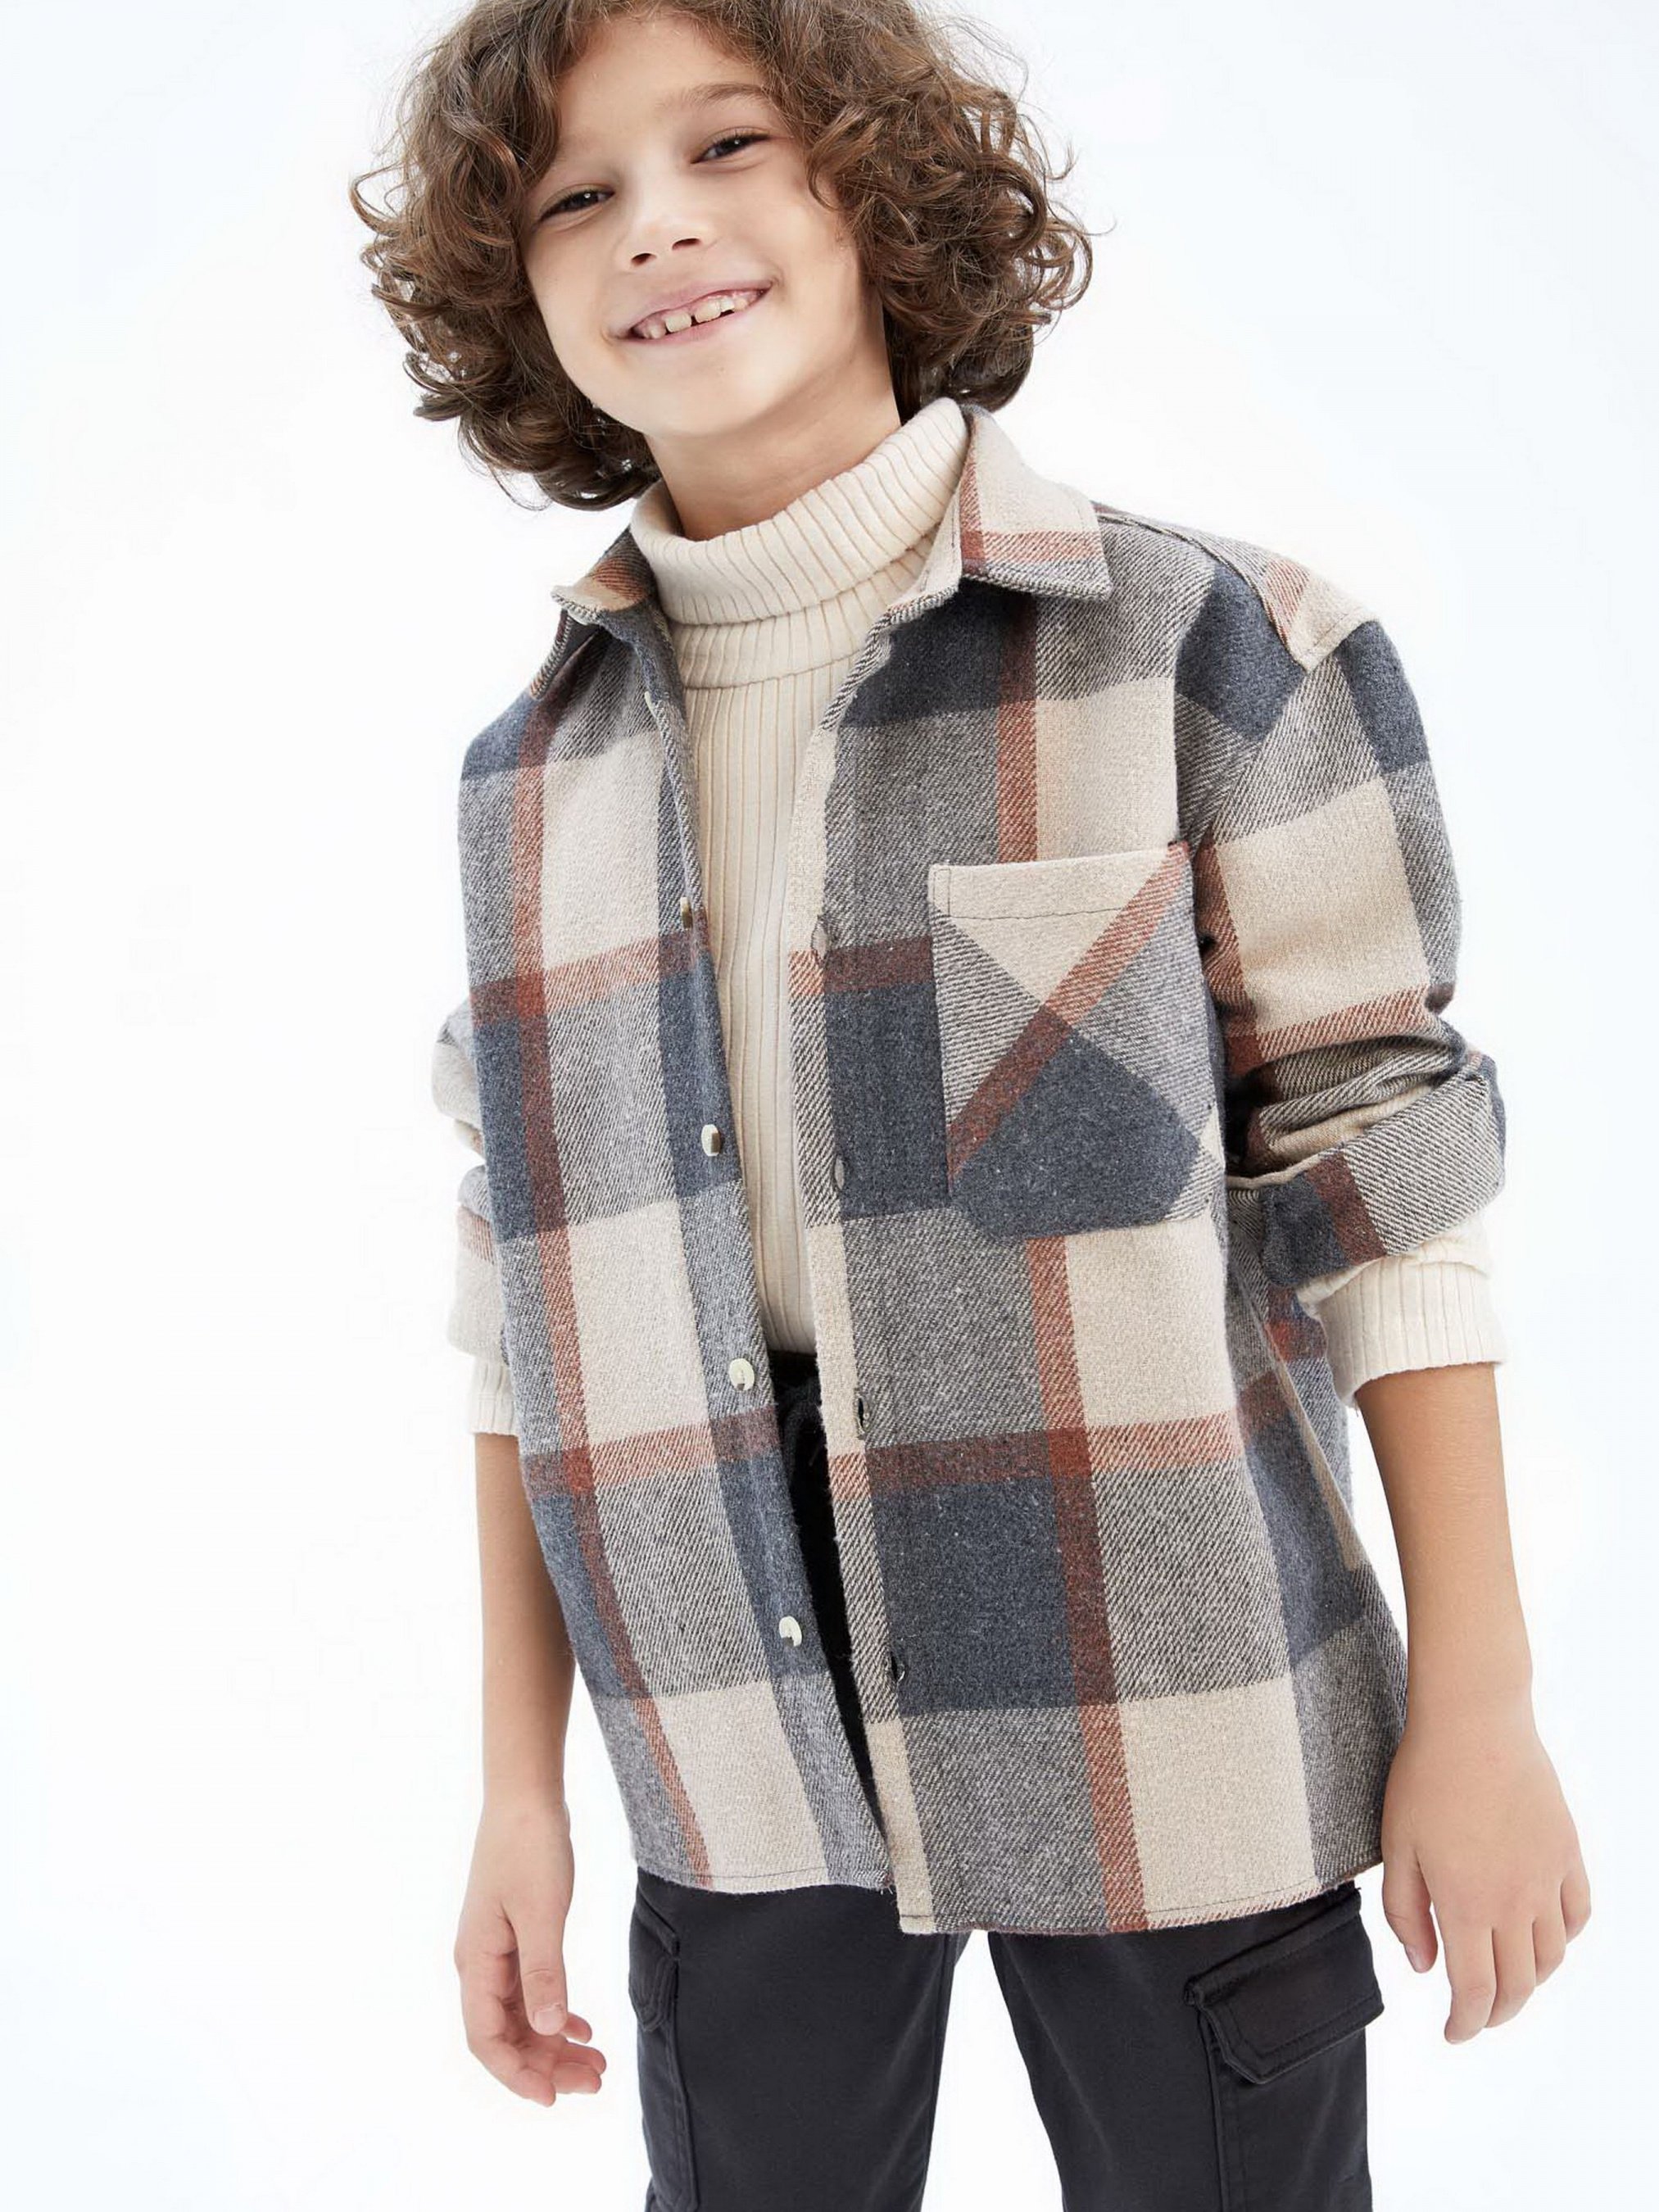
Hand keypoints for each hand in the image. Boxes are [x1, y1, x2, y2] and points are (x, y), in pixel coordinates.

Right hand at [455, 1788, 609, 2103]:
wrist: (526, 1795)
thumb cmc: (530, 1846)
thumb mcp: (542, 1911)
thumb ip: (545, 1972)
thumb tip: (549, 2031)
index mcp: (477, 1962)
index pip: (486, 2040)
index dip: (517, 2075)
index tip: (554, 2098)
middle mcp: (480, 1964)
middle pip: (506, 2036)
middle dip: (546, 2065)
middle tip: (595, 2082)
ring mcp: (497, 1951)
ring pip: (522, 2016)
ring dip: (554, 2044)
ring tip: (597, 2063)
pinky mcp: (516, 1936)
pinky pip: (531, 1992)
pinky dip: (556, 2013)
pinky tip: (582, 2026)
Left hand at [1379, 1687, 1590, 2041]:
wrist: (1474, 1721)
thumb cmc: (1424, 1779)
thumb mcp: (1396, 1847)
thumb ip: (1406, 1913)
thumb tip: (1423, 1967)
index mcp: (1468, 1906)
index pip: (1475, 1992)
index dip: (1465, 2024)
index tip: (1452, 2034)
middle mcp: (1516, 1902)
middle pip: (1518, 1985)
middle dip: (1496, 2012)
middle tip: (1477, 2016)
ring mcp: (1547, 1877)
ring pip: (1553, 1957)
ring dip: (1531, 1981)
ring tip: (1507, 1980)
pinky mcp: (1567, 1851)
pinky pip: (1579, 1914)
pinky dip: (1565, 1938)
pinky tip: (1545, 1936)